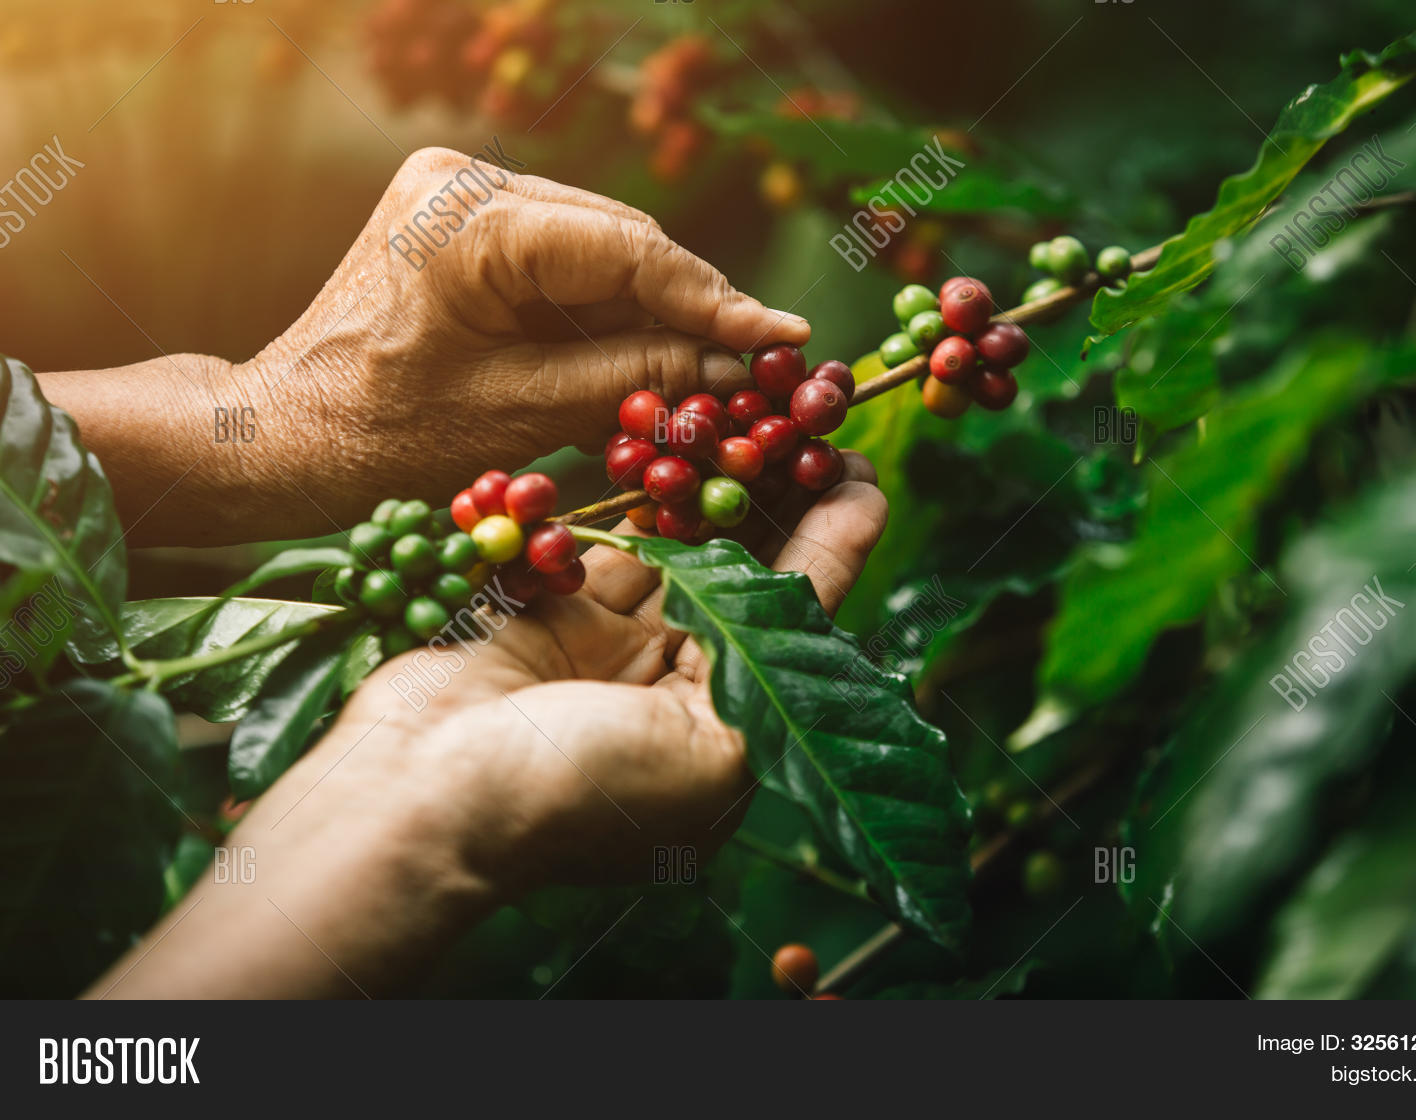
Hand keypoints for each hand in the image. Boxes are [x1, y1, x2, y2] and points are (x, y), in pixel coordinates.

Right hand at [86, 456, 885, 996]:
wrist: (422, 798)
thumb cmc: (580, 794)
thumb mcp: (716, 748)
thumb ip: (775, 653)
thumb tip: (835, 571)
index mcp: (732, 725)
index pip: (800, 615)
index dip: (837, 538)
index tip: (860, 465)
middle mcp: (679, 680)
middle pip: (743, 567)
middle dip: (775, 494)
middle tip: (807, 414)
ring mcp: (613, 640)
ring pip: (676, 540)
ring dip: (709, 478)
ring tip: (751, 407)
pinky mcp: (552, 606)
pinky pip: (602, 536)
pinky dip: (632, 492)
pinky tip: (671, 436)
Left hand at [239, 148, 807, 522]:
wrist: (290, 431)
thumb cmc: (385, 436)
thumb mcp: (522, 414)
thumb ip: (631, 376)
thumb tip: (730, 365)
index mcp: (467, 221)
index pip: (625, 250)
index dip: (713, 299)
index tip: (782, 337)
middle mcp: (465, 182)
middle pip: (618, 239)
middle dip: (691, 303)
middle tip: (762, 358)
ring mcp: (461, 191)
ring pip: (599, 246)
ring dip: (656, 305)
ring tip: (720, 360)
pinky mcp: (463, 218)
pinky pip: (564, 258)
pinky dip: (609, 305)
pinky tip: (656, 345)